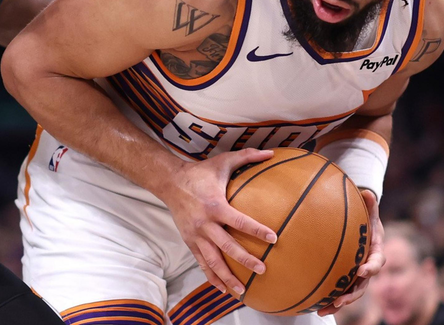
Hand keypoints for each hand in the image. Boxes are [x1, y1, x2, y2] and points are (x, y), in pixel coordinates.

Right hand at [159, 149, 276, 295]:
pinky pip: (202, 264)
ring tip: (242, 291)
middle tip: (262, 269)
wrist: (170, 183)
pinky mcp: (190, 242)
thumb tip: (271, 153)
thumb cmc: (200, 172)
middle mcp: (205, 224)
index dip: (256, 230)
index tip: (273, 238)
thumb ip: (247, 157)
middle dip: (245, 260)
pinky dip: (212, 277)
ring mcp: (196, 235)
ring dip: (227, 277)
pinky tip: (223, 289)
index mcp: (215, 205)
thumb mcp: (223, 161)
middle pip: (227, 247)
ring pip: (213, 261)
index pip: (239, 221)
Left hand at [318, 190, 383, 315]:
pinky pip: (339, 291)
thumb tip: (368, 192)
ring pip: (350, 293)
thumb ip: (370, 204)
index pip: (377, 263)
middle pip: (363, 285)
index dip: (371, 268)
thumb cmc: (366, 217)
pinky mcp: (346, 279)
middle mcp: (367, 268)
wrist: (363, 227)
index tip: (362, 271)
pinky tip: (314, 307)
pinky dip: (329, 300)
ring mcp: (356, 276)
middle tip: (340, 300)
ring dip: (338, 303)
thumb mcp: (369, 210)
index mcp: (375, 253)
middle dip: (352, 295)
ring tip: (323, 310)